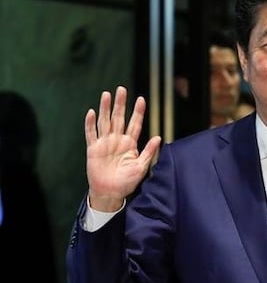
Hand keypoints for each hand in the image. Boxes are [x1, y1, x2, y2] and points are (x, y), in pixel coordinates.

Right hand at [85, 86, 161, 211]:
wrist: (111, 193)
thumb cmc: (127, 182)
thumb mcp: (142, 167)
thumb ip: (149, 151)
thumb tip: (159, 137)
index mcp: (130, 144)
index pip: (135, 124)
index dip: (138, 112)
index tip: (142, 99)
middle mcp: (117, 140)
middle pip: (119, 118)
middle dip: (121, 104)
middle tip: (122, 89)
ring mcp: (105, 144)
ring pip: (105, 122)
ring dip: (105, 108)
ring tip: (106, 95)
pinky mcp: (93, 149)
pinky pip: (91, 134)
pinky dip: (90, 124)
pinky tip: (91, 112)